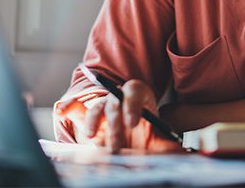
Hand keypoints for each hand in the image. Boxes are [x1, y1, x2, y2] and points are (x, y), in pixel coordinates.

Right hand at [55, 80, 181, 152]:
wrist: (140, 143)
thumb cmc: (152, 139)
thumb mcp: (163, 141)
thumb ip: (169, 145)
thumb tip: (183, 154)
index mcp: (140, 96)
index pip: (134, 91)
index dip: (132, 105)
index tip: (134, 123)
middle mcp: (120, 98)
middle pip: (114, 102)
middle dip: (114, 123)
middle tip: (117, 145)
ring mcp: (104, 107)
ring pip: (97, 108)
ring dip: (93, 122)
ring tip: (91, 137)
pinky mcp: (91, 119)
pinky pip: (77, 110)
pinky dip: (68, 108)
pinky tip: (61, 110)